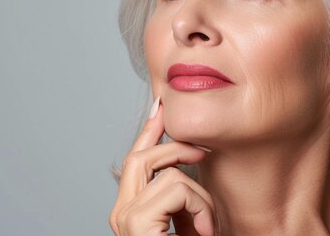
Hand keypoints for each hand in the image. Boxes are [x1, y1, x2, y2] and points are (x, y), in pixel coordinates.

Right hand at [109, 100, 214, 235]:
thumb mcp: (186, 222)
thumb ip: (181, 198)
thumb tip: (192, 161)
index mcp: (129, 211)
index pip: (135, 161)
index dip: (149, 131)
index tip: (161, 107)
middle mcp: (121, 212)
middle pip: (140, 156)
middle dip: (174, 147)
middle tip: (202, 153)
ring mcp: (125, 217)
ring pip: (168, 174)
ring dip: (200, 197)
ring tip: (208, 226)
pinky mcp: (137, 222)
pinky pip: (177, 188)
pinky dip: (200, 207)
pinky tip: (205, 230)